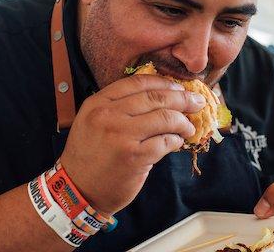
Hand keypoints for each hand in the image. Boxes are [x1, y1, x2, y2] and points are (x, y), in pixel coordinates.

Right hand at [59, 74, 203, 215]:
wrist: (77, 190)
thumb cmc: (90, 156)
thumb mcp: (94, 121)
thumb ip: (119, 106)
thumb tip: (161, 96)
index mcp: (98, 103)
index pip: (138, 83)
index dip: (164, 83)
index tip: (179, 87)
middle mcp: (108, 115)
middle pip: (156, 97)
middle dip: (182, 98)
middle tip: (196, 102)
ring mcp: (122, 136)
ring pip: (165, 118)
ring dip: (183, 121)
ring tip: (188, 127)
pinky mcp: (135, 157)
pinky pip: (166, 141)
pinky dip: (176, 140)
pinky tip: (177, 142)